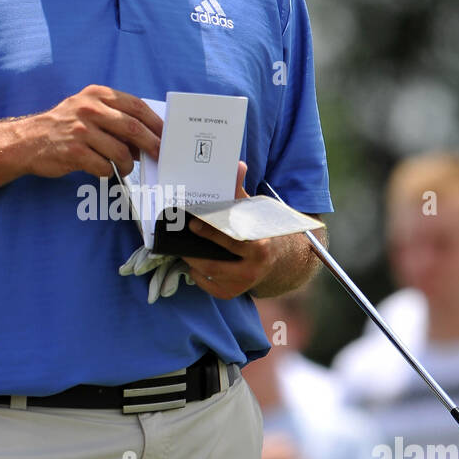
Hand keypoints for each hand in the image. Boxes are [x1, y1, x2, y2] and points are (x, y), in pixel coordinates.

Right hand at [23, 85, 161, 178]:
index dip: (155, 122)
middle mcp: (89, 109)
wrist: (27, 141)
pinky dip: (109, 172)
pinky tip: (104, 170)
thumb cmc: (64, 126)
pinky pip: (104, 166)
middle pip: (133, 128)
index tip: (165, 135)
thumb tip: (146, 136)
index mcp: (97, 95)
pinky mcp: (74, 152)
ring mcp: (81, 131)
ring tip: (126, 167)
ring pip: (120, 151)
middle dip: (151, 144)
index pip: (136, 106)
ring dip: (129, 163)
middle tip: (159, 154)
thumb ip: (114, 117)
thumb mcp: (87, 110)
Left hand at [183, 162, 274, 298]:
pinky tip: (193, 262)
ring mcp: (241, 285)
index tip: (194, 223)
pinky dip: (196, 274)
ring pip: (207, 275)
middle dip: (194, 252)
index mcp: (260, 248)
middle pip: (214, 264)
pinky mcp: (230, 294)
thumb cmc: (259, 230)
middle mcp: (252, 270)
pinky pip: (206, 285)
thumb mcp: (253, 212)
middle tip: (179, 238)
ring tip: (182, 248)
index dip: (212, 233)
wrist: (278, 260)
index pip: (232, 241)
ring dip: (192, 261)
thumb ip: (241, 192)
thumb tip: (238, 165)